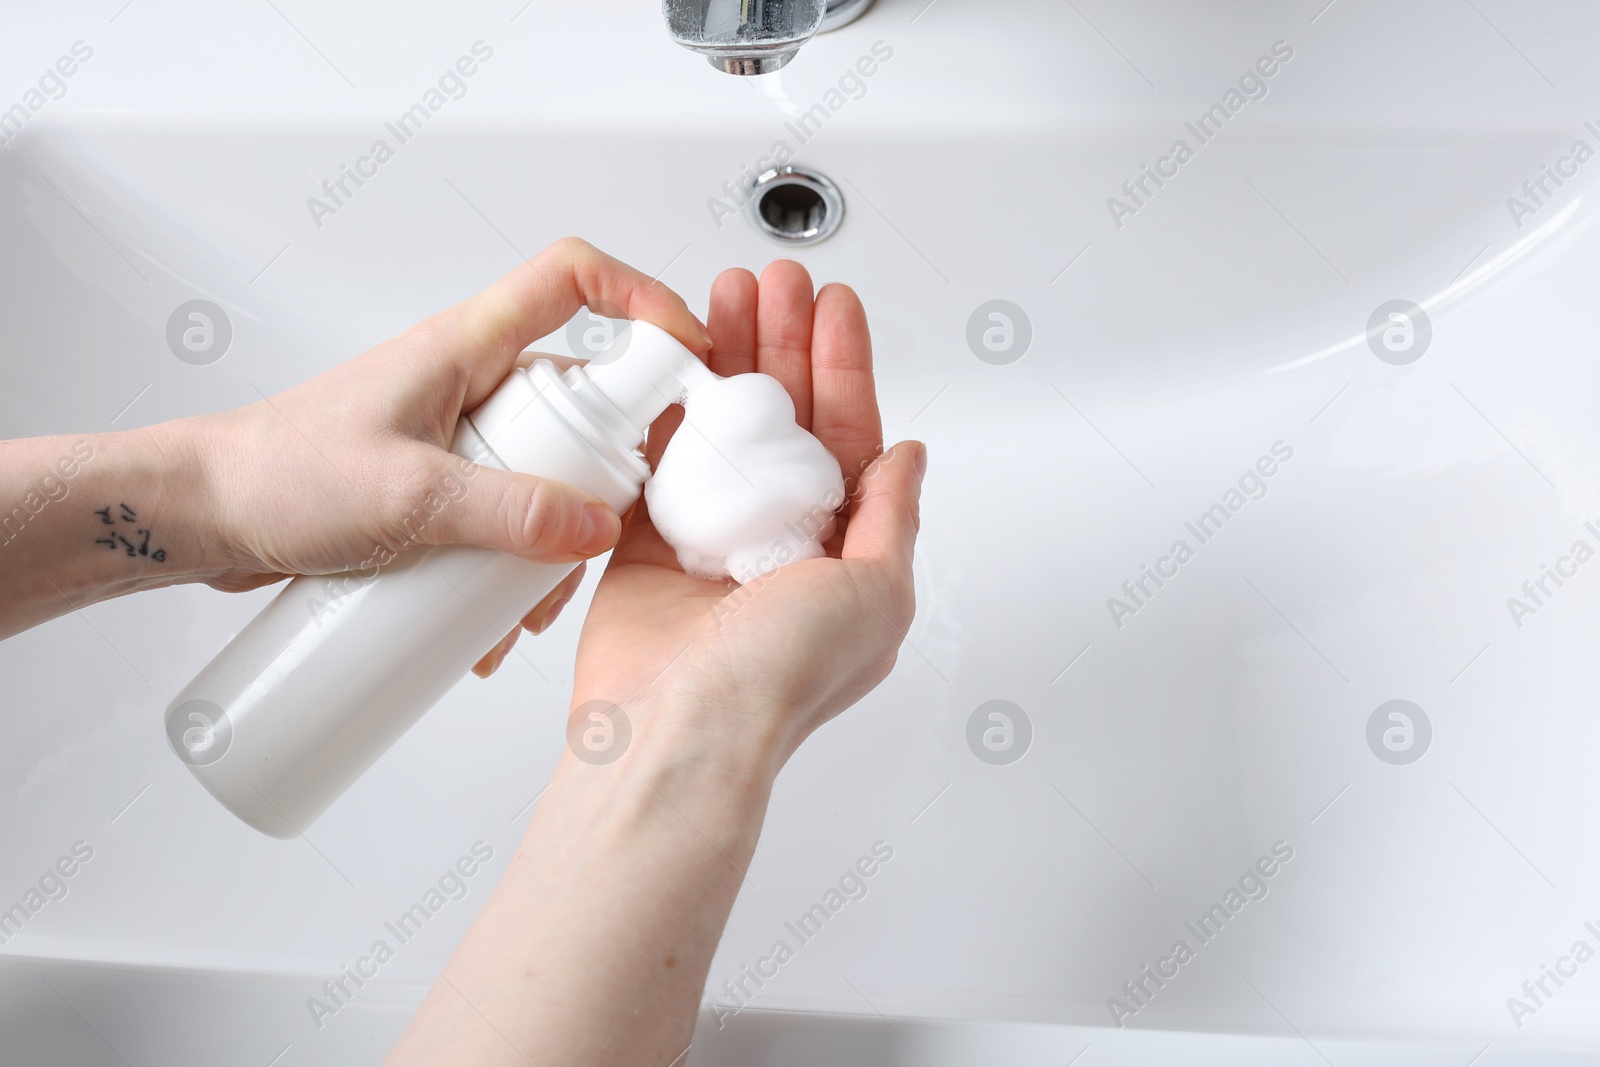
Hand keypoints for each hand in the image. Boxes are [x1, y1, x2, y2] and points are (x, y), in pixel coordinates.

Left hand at [174, 239, 711, 667]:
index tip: (688, 354)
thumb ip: (507, 511)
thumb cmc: (276, 475)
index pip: (572, 279)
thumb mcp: (405, 497)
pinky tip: (489, 622)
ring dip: (552, 538)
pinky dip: (510, 562)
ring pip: (544, 470)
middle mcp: (468, 382)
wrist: (200, 517)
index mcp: (464, 347)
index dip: (642, 297)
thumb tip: (597, 526)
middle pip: (577, 400)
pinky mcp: (438, 485)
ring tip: (523, 608)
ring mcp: (455, 436)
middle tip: (596, 536)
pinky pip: (503, 512)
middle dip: (602, 475)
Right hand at [569, 260, 924, 780]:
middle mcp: (778, 540)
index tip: (834, 306)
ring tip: (721, 295)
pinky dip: (663, 407)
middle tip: (774, 281)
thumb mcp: (878, 594)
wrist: (676, 729)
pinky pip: (656, 459)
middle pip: (784, 417)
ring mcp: (710, 536)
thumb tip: (908, 458)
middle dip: (782, 342)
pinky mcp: (644, 543)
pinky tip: (670, 356)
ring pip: (722, 426)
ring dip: (725, 358)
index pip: (848, 436)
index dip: (844, 366)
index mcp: (840, 551)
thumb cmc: (780, 678)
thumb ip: (894, 518)